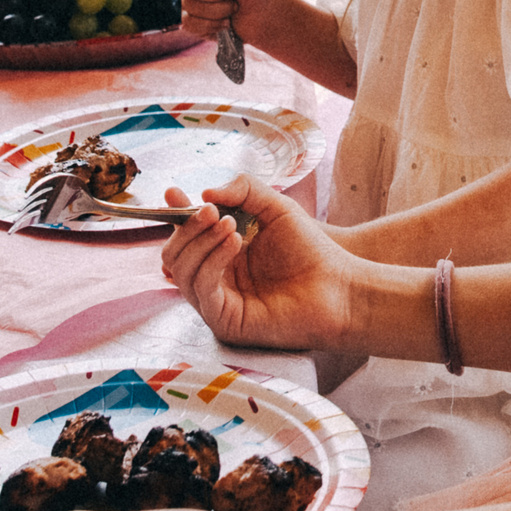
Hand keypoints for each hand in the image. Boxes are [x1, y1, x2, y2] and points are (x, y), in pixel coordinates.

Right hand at [161, 177, 363, 353]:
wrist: (337, 285)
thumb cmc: (310, 250)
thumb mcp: (275, 208)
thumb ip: (243, 190)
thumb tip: (203, 193)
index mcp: (221, 255)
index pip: (185, 236)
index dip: (176, 215)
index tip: (173, 193)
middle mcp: (214, 279)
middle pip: (174, 254)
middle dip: (188, 228)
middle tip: (212, 210)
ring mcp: (216, 302)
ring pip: (181, 271)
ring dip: (201, 241)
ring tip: (231, 224)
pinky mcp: (224, 320)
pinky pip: (201, 289)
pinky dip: (211, 261)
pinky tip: (235, 242)